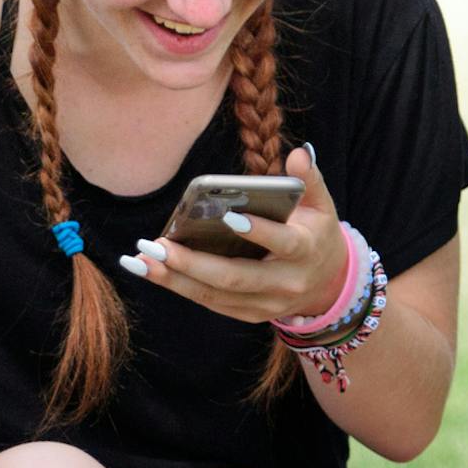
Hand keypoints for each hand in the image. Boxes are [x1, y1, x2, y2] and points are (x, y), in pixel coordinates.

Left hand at [117, 145, 350, 323]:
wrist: (327, 284)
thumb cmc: (315, 234)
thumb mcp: (321, 206)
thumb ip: (310, 181)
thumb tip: (299, 153)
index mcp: (305, 251)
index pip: (283, 242)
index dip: (258, 232)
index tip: (228, 216)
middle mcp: (285, 283)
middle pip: (235, 277)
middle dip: (191, 263)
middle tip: (155, 245)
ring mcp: (265, 304)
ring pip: (215, 295)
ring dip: (173, 279)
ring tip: (139, 260)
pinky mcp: (248, 314)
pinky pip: (209, 302)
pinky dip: (178, 287)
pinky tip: (151, 271)